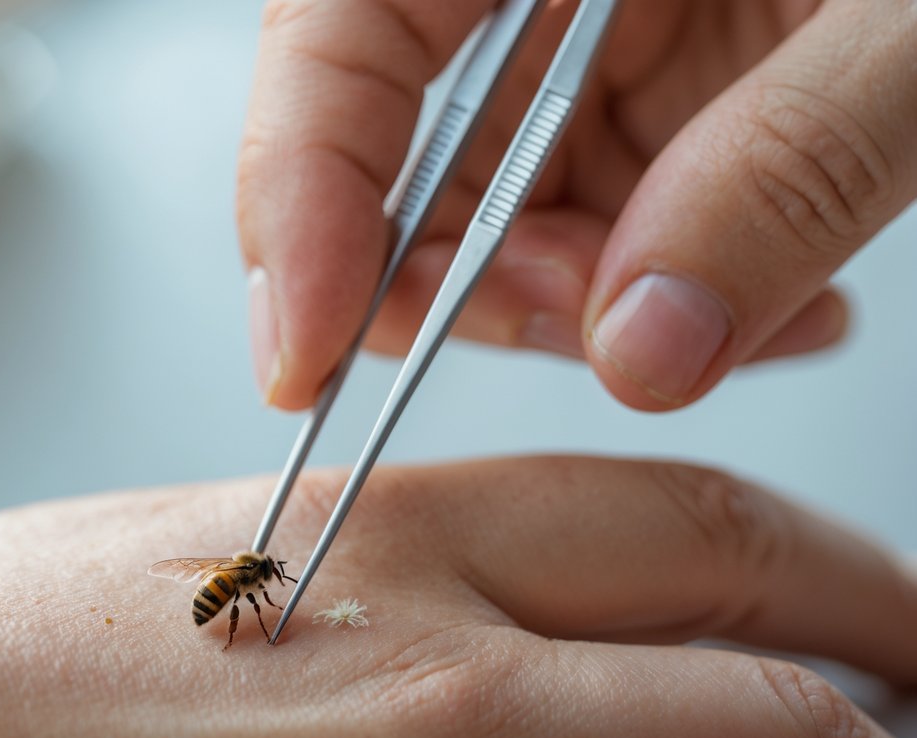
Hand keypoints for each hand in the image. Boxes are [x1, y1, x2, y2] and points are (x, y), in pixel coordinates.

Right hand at [0, 458, 915, 737]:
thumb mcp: (226, 532)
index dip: (842, 568)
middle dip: (888, 725)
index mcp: (400, 539)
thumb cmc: (2, 650)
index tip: (893, 614)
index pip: (701, 523)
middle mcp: (446, 690)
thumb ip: (402, 552)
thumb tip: (548, 595)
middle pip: (771, 699)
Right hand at [237, 0, 916, 409]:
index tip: (303, 351)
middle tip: (599, 329)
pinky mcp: (645, 99)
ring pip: (493, 219)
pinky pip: (596, 226)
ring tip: (743, 315)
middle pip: (397, 155)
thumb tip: (645, 347)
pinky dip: (663, 298)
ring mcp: (582, 44)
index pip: (330, 44)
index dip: (294, 200)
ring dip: (592, 309)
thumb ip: (786, 168)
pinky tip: (766, 304)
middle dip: (476, 283)